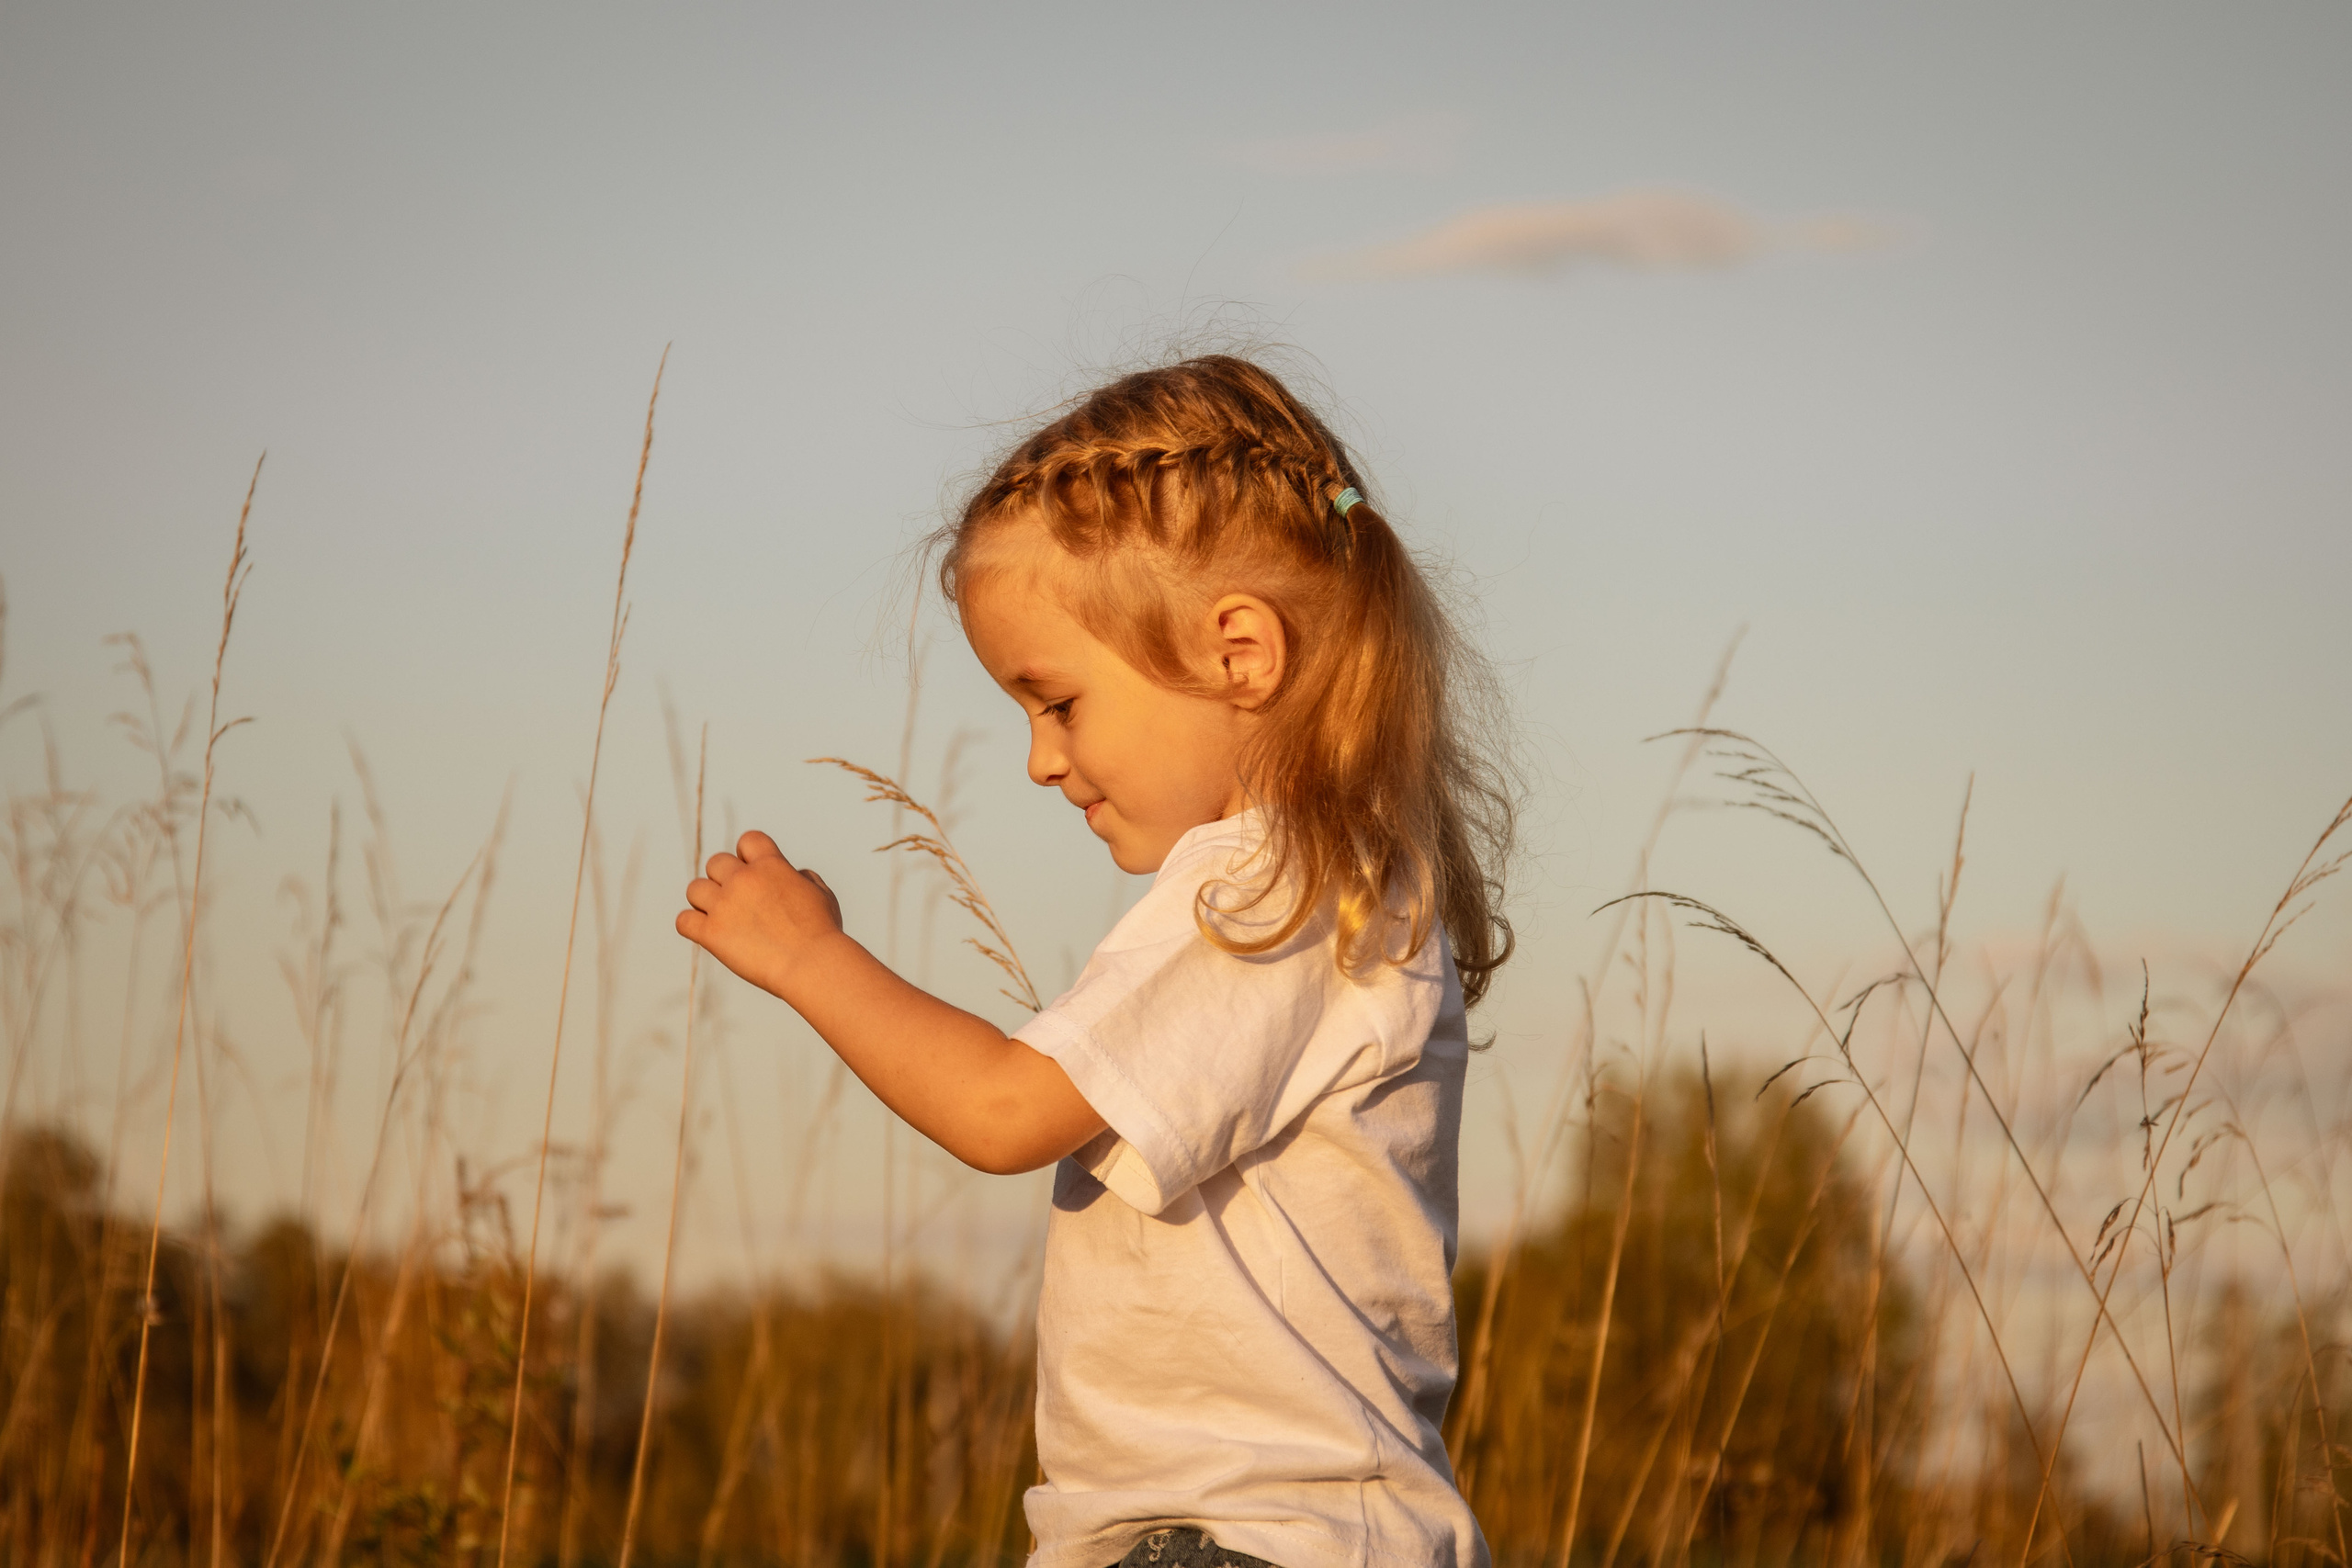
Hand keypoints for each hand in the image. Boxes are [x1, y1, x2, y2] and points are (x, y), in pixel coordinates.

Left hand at [677, 830, 844, 998]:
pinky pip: (683, 921)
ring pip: (694, 889)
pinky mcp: (711, 933)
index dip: (748, 855)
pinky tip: (707, 934)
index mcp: (771, 865)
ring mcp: (724, 905)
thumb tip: (793, 874)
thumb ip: (802, 878)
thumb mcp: (822, 894)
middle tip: (738, 901)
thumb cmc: (823, 932)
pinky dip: (691, 925)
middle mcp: (743, 879)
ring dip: (705, 901)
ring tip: (721, 917)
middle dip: (724, 879)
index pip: (748, 840)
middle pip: (715, 863)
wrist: (811, 963)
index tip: (755, 873)